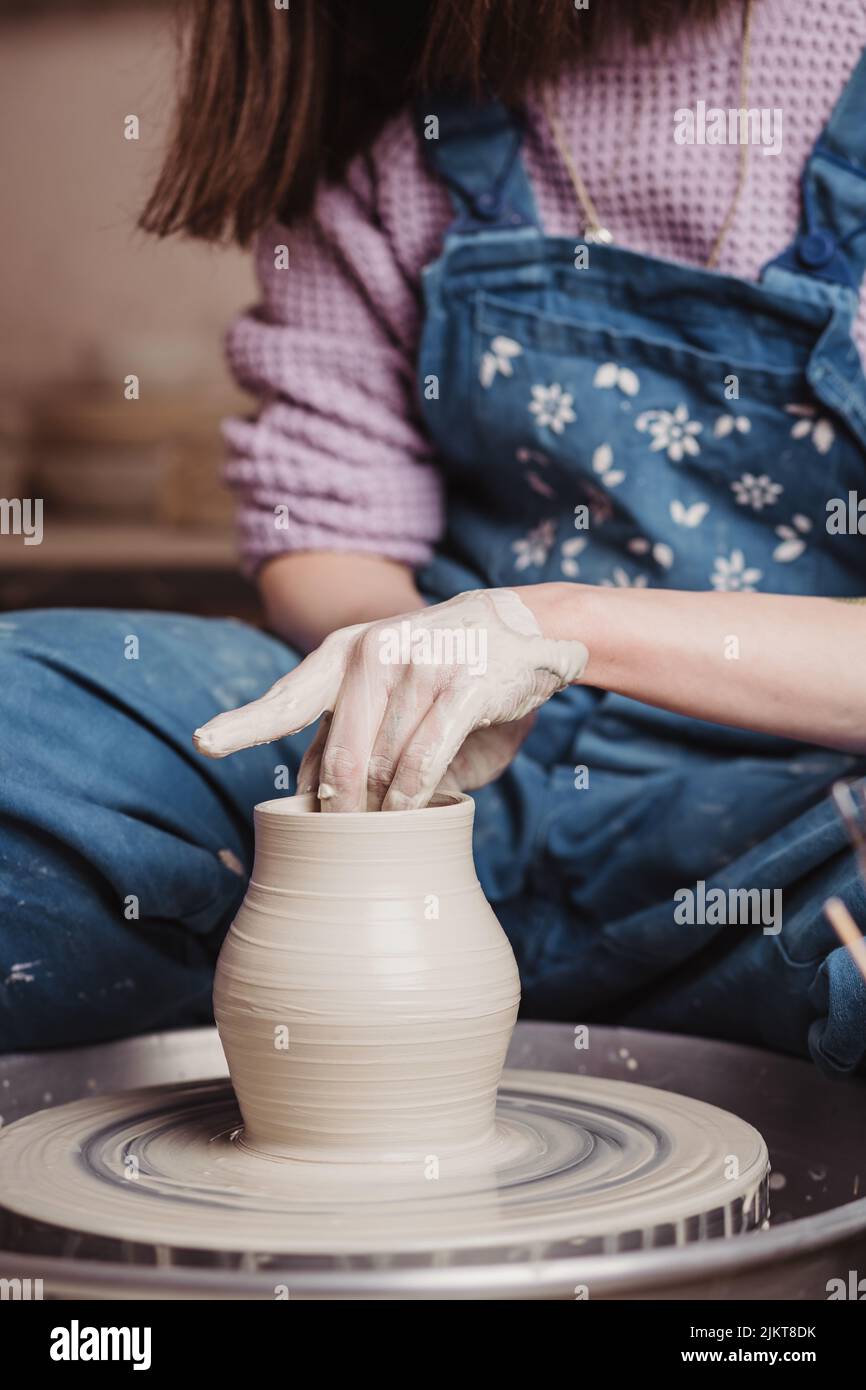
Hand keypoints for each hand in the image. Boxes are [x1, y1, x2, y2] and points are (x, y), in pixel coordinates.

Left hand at [193, 588, 587, 810]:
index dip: (244, 723)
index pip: (288, 696)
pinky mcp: (465, 687)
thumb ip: (348, 732)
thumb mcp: (386, 691)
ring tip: (387, 827)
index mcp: (345, 651)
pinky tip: (410, 816)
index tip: (206, 742)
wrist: (523, 627)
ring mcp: (421, 667)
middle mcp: (376, 652)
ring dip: (383, 808)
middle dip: (339, 810)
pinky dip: (413, 798)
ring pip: (383, 766)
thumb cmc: (442, 670)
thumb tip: (309, 792)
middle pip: (340, 757)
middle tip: (345, 835)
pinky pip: (425, 761)